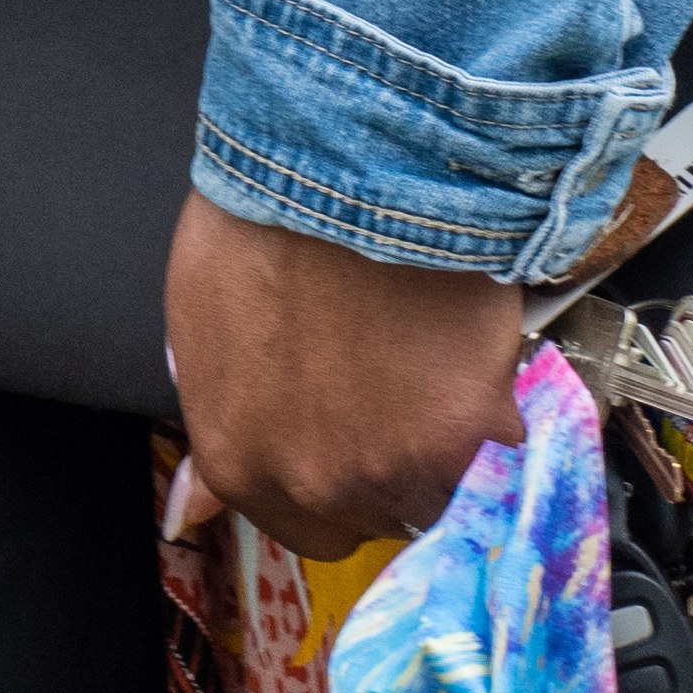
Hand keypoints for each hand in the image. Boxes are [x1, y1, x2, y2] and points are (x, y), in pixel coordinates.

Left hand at [165, 196, 528, 560]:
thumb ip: (220, 430)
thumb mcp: (201, 332)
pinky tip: (467, 339)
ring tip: (433, 359)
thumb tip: (189, 510)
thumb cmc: (260, 225)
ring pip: (451, 488)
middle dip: (395, 464)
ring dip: (452, 440)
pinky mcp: (473, 430)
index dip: (339, 482)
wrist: (336, 161)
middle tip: (398, 389)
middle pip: (384, 514)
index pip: (310, 530)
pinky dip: (497, 396)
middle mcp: (320, 486)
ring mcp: (401, 466)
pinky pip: (503, 437)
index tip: (354, 439)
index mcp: (243, 466)